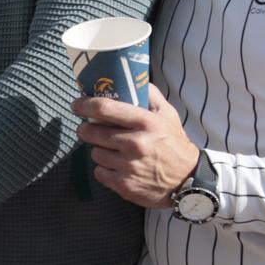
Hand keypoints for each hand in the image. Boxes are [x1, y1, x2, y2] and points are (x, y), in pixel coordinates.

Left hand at [72, 84, 199, 208]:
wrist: (188, 179)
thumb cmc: (174, 143)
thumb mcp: (168, 114)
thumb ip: (150, 95)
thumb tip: (133, 79)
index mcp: (145, 123)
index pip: (104, 109)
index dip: (84, 105)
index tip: (77, 105)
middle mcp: (136, 144)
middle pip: (92, 132)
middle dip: (85, 129)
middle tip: (88, 128)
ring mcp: (129, 166)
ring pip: (95, 153)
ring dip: (99, 150)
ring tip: (111, 149)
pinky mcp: (124, 185)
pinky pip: (99, 172)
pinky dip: (104, 169)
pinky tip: (116, 166)